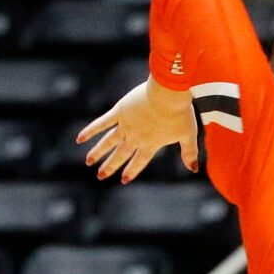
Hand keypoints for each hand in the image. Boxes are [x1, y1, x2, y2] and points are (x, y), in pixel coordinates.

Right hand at [77, 76, 198, 182]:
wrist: (168, 94)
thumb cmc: (180, 113)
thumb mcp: (188, 134)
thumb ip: (189, 152)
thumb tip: (193, 169)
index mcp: (152, 143)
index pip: (140, 160)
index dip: (132, 170)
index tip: (124, 179)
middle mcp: (136, 137)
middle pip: (121, 154)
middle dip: (110, 166)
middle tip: (100, 176)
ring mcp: (126, 125)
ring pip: (109, 141)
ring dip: (98, 152)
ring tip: (88, 162)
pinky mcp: (120, 111)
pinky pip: (102, 123)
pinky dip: (91, 131)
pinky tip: (79, 139)